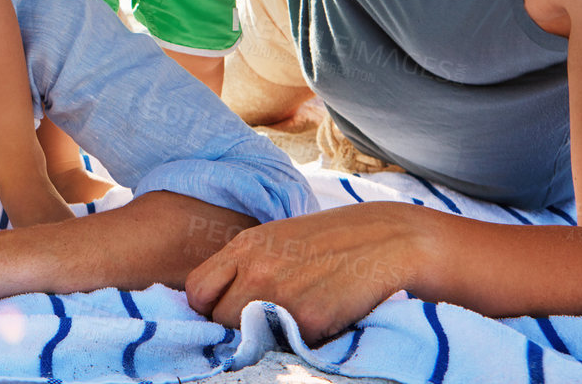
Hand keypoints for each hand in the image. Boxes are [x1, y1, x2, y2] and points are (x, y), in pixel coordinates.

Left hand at [184, 203, 431, 345]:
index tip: (223, 309)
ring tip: (289, 318)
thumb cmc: (328, 240)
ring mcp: (281, 295)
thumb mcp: (275, 238)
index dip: (207, 305)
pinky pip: (286, 344)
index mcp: (245, 246)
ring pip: (246, 336)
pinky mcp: (309, 320)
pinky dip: (297, 339)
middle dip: (235, 323)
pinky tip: (316, 319)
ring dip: (262, 335)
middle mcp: (257, 269)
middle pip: (219, 317)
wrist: (385, 239)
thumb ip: (244, 264)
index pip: (196, 290)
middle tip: (261, 318)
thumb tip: (216, 299)